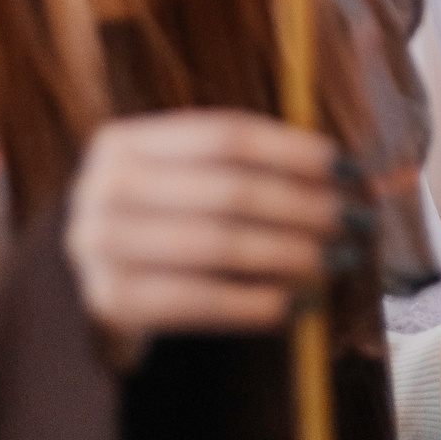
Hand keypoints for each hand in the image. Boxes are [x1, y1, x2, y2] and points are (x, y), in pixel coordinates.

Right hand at [64, 111, 342, 346]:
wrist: (86, 278)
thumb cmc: (160, 217)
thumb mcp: (182, 177)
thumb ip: (246, 166)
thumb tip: (345, 173)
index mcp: (125, 140)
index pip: (226, 136)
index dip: (293, 151)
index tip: (348, 167)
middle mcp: (105, 187)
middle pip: (229, 191)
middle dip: (303, 206)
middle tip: (355, 219)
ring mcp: (101, 246)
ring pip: (219, 245)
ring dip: (291, 254)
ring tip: (339, 259)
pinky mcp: (111, 301)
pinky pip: (200, 302)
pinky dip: (256, 303)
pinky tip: (299, 303)